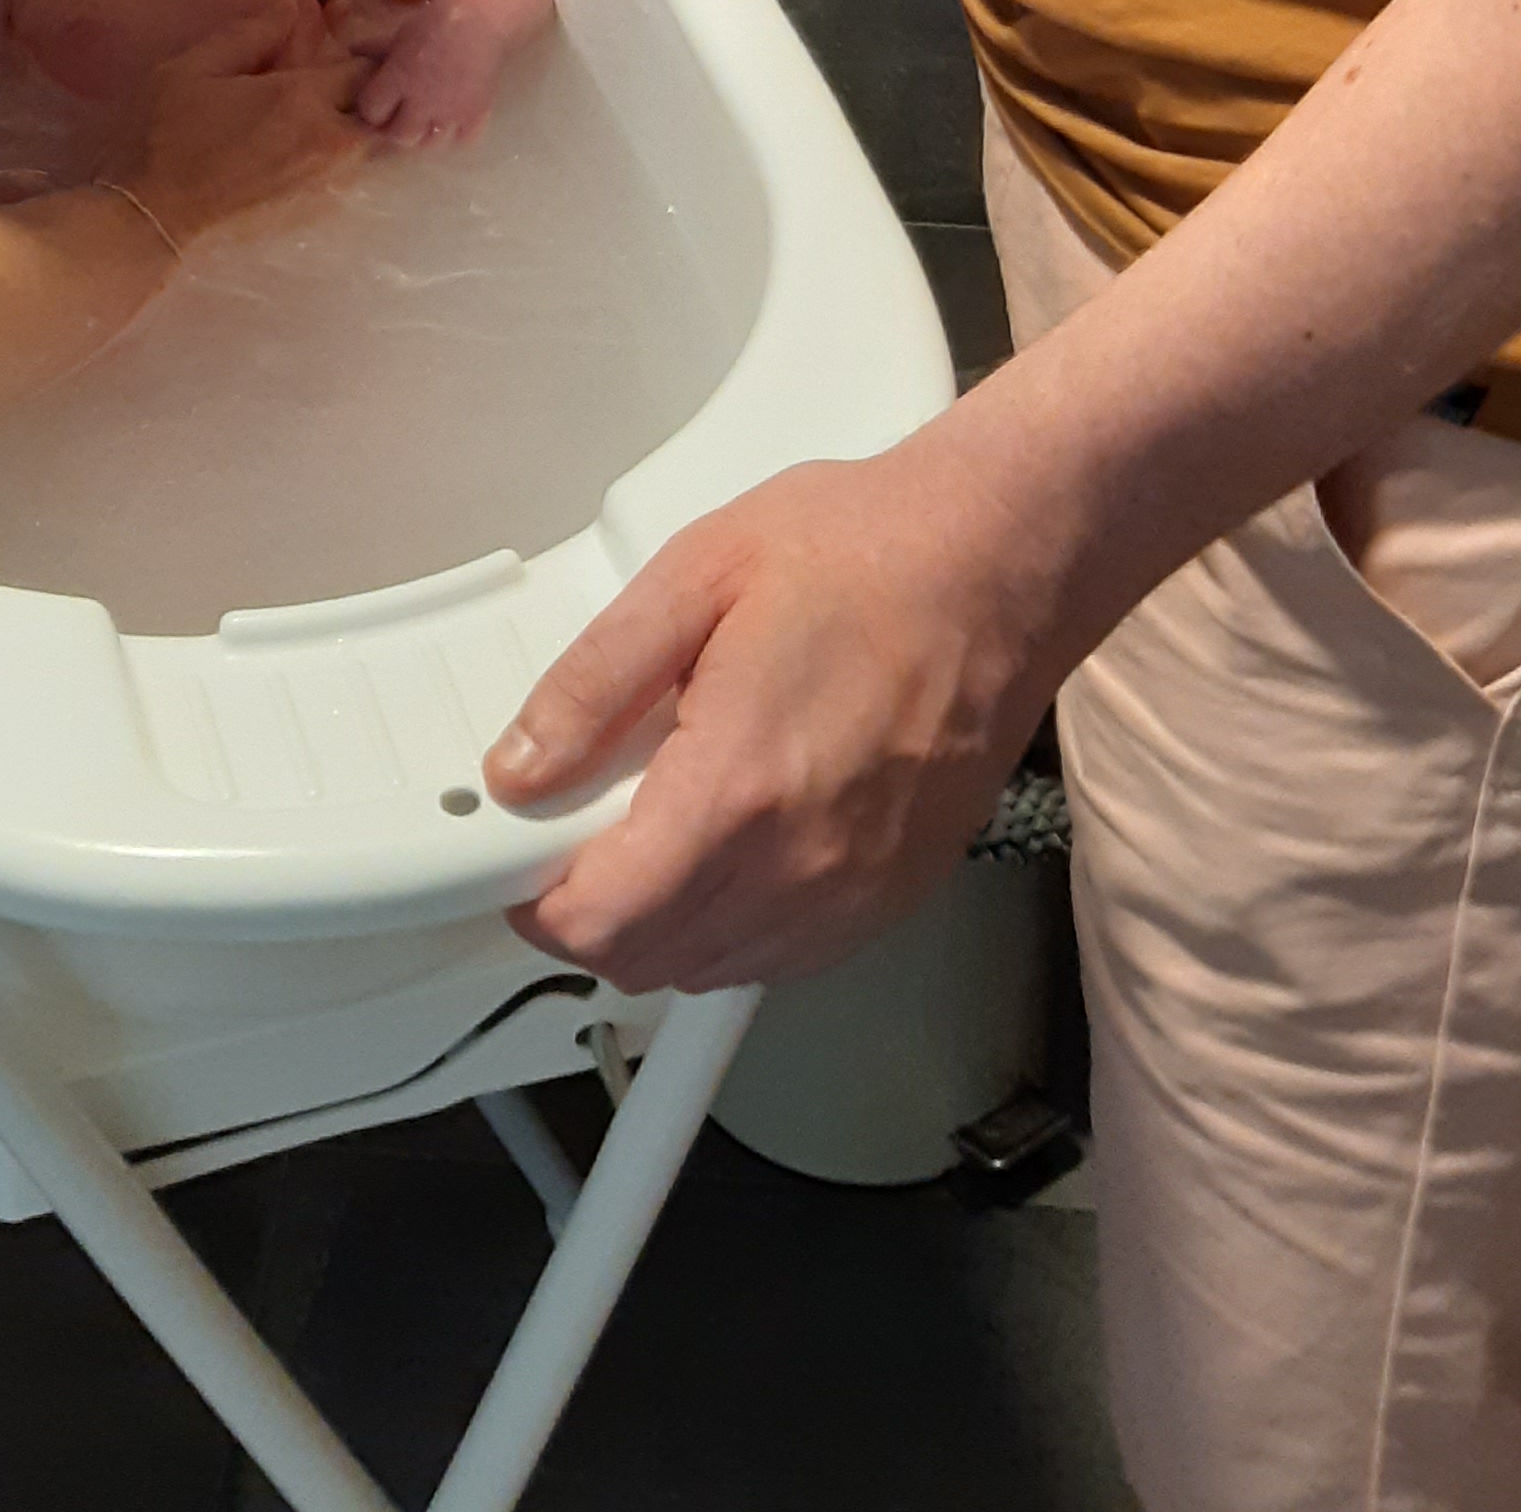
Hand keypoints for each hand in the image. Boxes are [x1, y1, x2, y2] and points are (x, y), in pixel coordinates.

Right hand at [132, 37, 369, 249]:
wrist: (155, 214)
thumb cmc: (168, 134)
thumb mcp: (195, 67)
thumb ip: (249, 33)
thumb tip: (291, 5)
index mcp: (302, 98)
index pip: (365, 68)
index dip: (363, 53)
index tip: (349, 43)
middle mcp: (327, 142)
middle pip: (377, 111)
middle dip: (370, 93)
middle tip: (346, 77)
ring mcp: (325, 182)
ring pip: (367, 146)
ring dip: (358, 125)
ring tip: (333, 109)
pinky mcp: (315, 211)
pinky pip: (349, 175)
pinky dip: (345, 157)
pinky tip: (313, 147)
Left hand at [356, 0, 510, 149]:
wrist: (478, 20)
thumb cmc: (434, 23)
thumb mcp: (399, 35)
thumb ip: (376, 50)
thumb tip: (352, 53)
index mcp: (398, 79)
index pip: (371, 112)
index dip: (371, 110)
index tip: (375, 105)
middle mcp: (421, 102)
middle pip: (399, 136)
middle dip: (395, 129)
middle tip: (398, 119)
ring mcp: (450, 112)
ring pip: (428, 145)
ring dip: (423, 136)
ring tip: (425, 122)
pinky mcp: (475, 115)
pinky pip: (460, 141)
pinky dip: (454, 135)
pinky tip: (452, 123)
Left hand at [481, 437, 1057, 992]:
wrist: (999, 564)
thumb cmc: (865, 551)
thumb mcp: (696, 574)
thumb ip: (592, 682)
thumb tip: (520, 765)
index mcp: (737, 789)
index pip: (597, 923)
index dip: (536, 899)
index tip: (526, 848)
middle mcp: (799, 868)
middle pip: (644, 962)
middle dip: (590, 911)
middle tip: (584, 823)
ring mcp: (852, 895)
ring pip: (711, 969)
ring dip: (661, 923)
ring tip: (663, 818)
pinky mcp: (892, 898)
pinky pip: (781, 956)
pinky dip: (733, 923)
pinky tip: (733, 838)